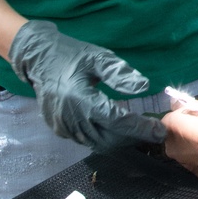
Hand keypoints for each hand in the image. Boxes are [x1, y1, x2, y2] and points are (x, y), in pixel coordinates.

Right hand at [8, 19, 161, 150]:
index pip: (116, 121)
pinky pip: (86, 140)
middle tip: (153, 131)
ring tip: (139, 132)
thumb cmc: (71, 55)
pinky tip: (118, 129)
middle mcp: (70, 118)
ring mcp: (63, 127)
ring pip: (98, 143)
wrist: (38, 59)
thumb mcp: (98, 57)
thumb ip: (119, 73)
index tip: (159, 130)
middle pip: (108, 139)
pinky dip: (105, 138)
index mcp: (80, 99)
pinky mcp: (59, 130)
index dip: (139, 128)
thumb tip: (144, 87)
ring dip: (120, 141)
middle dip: (133, 137)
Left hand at [163, 102, 197, 178]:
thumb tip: (184, 107)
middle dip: (181, 135)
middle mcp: (170, 147)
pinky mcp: (196, 173)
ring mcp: (183, 163)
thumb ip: (193, 107)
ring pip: (183, 153)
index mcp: (172, 126)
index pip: (169, 119)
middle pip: (172, 139)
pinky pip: (196, 163)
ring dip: (190, 148)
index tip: (192, 116)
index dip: (180, 116)